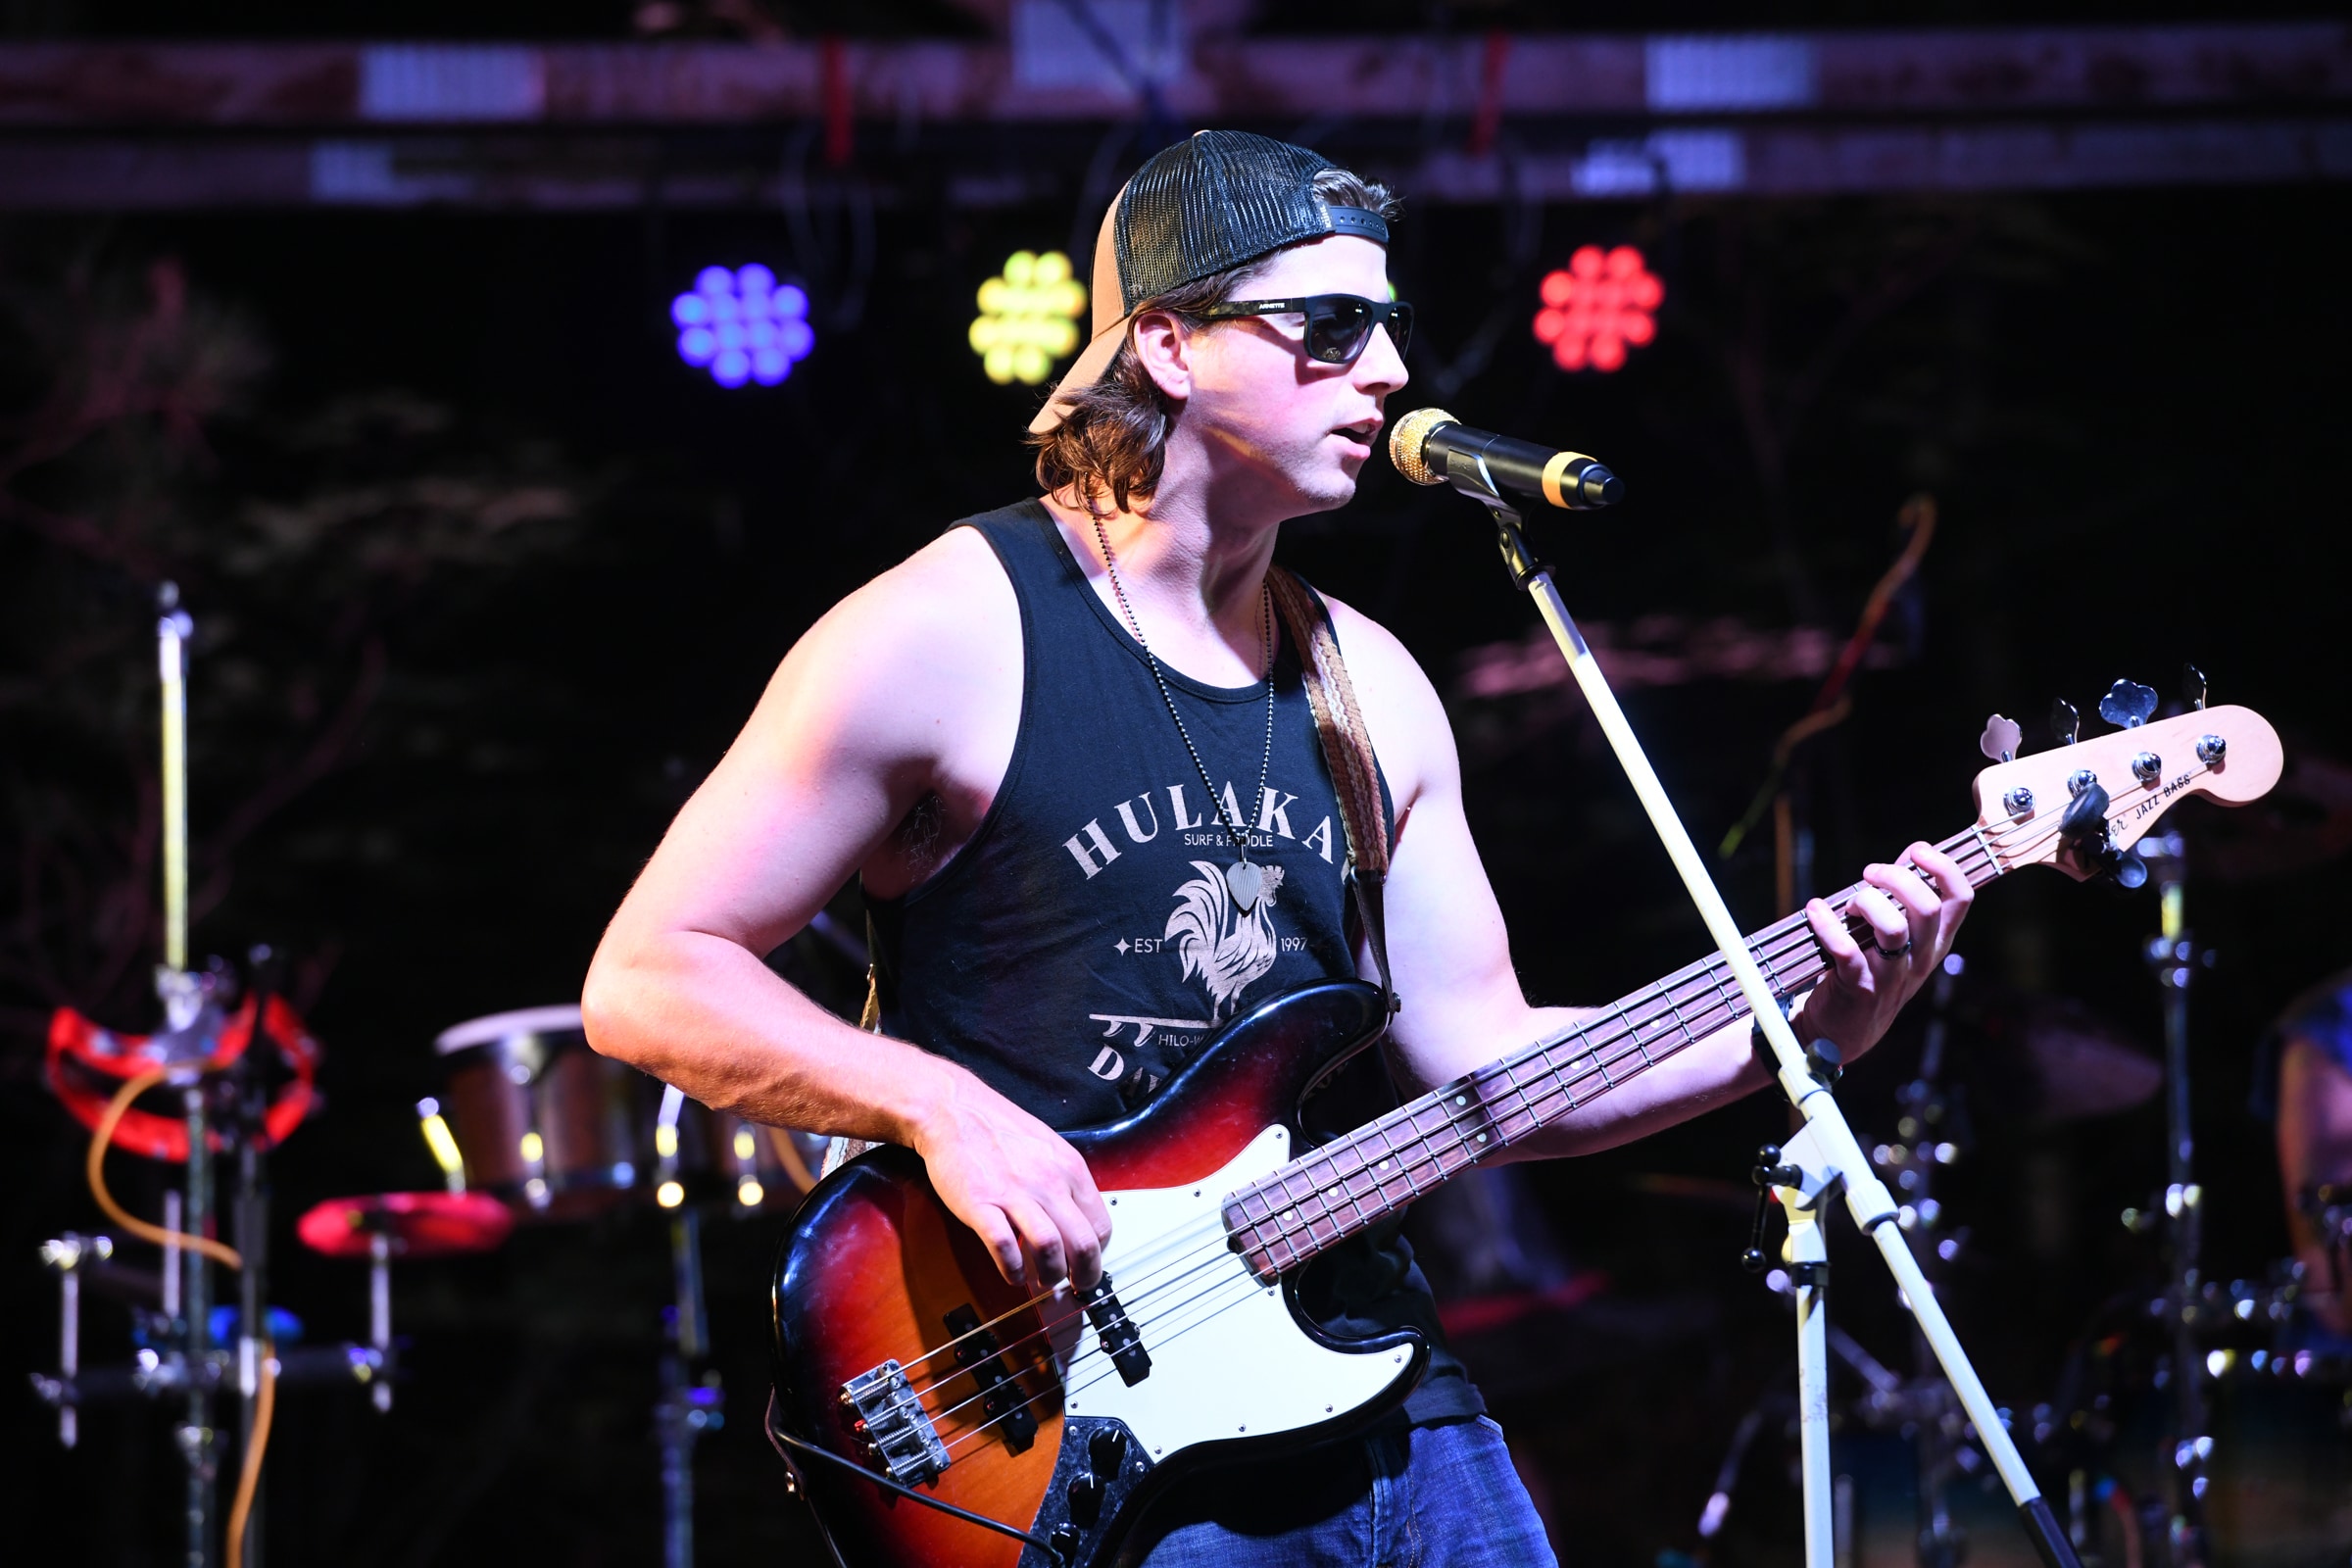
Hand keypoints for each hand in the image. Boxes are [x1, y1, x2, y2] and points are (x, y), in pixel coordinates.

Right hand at [909, 1068, 1112, 1294]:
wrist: (954, 1110)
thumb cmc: (998, 1129)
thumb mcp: (1048, 1146)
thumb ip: (1066, 1180)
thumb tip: (1079, 1216)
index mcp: (1069, 1168)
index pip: (1100, 1225)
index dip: (1097, 1253)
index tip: (1087, 1264)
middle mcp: (1048, 1182)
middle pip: (1082, 1243)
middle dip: (1083, 1275)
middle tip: (1075, 1285)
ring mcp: (1014, 1194)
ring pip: (1050, 1249)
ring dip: (1050, 1275)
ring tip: (1042, 1280)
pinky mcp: (981, 1205)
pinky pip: (1005, 1247)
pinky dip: (1012, 1269)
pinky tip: (1011, 1273)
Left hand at [1791, 843, 1972, 1060]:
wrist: (1844, 1029)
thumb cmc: (1870, 969)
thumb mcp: (1899, 938)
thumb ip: (1905, 899)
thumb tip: (1913, 853)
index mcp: (1936, 942)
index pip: (1961, 900)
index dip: (1944, 867)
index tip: (1917, 851)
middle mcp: (1920, 959)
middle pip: (1927, 908)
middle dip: (1897, 878)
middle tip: (1870, 873)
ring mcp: (1891, 976)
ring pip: (1893, 928)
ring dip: (1867, 901)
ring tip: (1849, 903)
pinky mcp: (1858, 987)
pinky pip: (1846, 950)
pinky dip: (1827, 924)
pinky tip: (1815, 910)